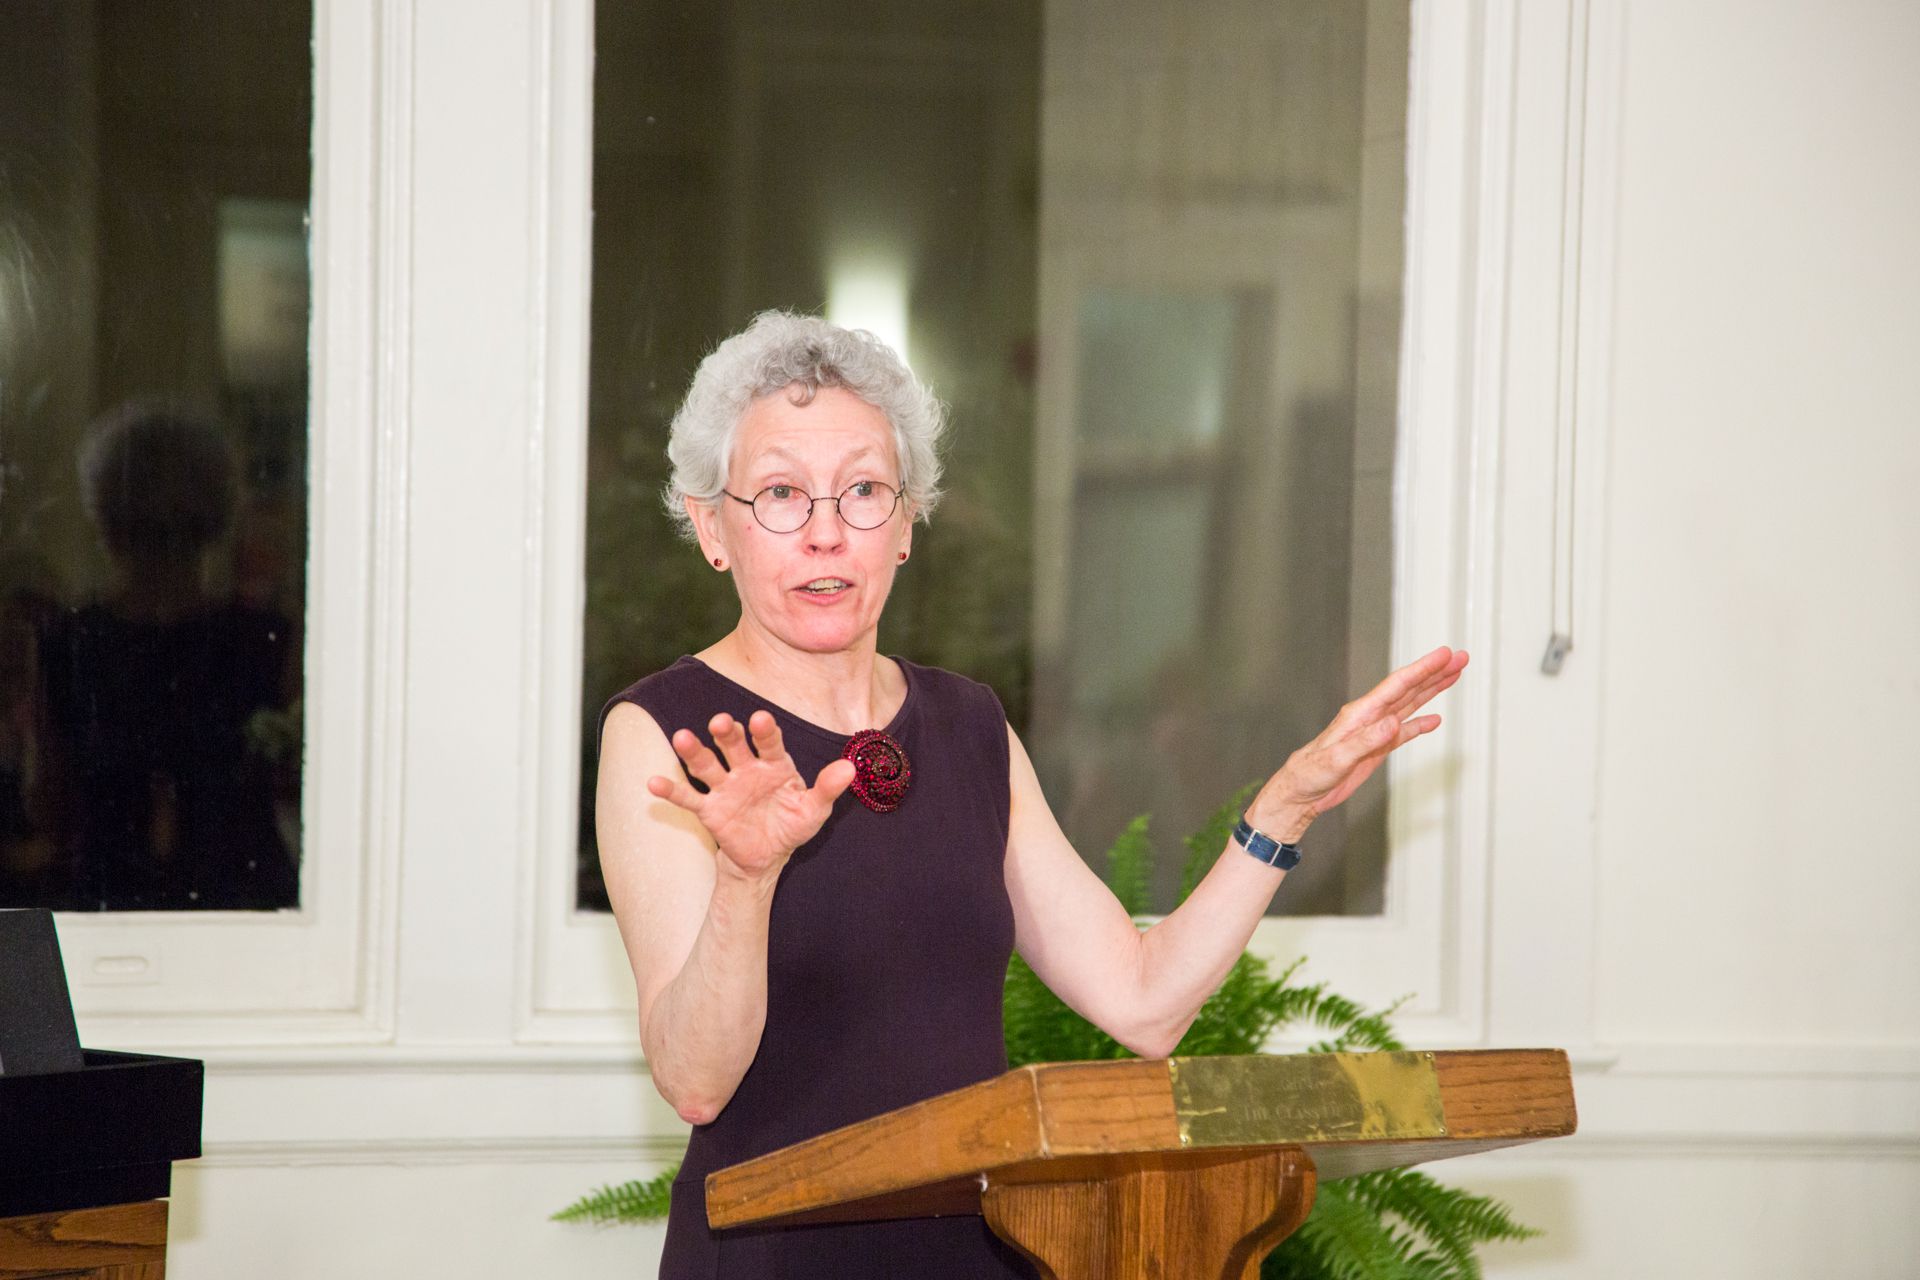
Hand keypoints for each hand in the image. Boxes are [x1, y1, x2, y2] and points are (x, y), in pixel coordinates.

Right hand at [647, 710, 856, 882]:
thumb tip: (850, 767)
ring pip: (707, 764)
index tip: (761, 718)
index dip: (765, 731)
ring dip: (694, 751)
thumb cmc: (792, 824)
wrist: (768, 856)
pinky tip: (652, 783)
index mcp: (775, 764)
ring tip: (681, 737)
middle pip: (734, 746)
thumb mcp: (814, 811)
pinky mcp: (710, 809)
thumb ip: (828, 788)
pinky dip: (671, 790)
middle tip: (721, 722)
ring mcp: (726, 787)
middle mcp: (747, 769)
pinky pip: (688, 798)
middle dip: (727, 733)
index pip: (770, 743)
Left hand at [1246, 646, 1468, 841]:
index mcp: (1360, 714)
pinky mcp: (1376, 748)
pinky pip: (1404, 732)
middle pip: (1408, 689)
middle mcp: (1369, 717)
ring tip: (1454, 675)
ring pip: (1409, 705)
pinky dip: (1420, 724)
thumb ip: (1366, 741)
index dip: (1423, 669)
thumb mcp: (1338, 759)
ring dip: (1431, 690)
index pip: (1397, 685)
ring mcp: (1374, 732)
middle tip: (1460, 657)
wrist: (1300, 793)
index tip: (1445, 654)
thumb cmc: (1310, 774)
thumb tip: (1393, 723)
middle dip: (1434, 672)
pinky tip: (1435, 719)